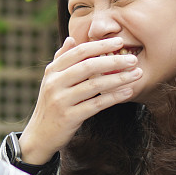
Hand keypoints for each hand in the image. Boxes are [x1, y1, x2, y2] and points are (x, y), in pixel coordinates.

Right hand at [18, 37, 141, 163]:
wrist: (39, 135)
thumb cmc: (51, 104)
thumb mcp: (51, 80)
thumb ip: (61, 59)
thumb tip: (72, 39)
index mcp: (52, 71)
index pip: (78, 52)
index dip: (100, 45)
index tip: (119, 42)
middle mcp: (54, 83)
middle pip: (88, 66)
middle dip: (113, 61)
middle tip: (133, 59)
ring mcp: (61, 100)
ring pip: (94, 85)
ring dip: (118, 79)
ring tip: (136, 74)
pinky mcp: (69, 117)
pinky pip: (96, 104)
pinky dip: (113, 97)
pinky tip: (127, 92)